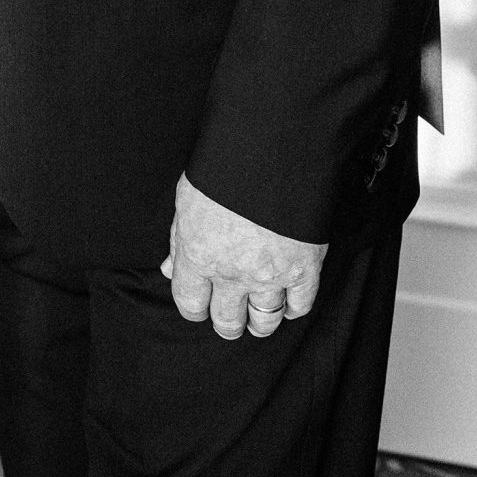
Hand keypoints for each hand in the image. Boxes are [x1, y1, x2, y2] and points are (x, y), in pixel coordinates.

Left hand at [161, 174, 326, 339]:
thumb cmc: (224, 168)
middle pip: (227, 320)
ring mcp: (270, 275)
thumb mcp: (187, 198)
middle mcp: (232, 274)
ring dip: (260, 324)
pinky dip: (294, 309)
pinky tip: (288, 304)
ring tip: (257, 321)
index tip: (199, 307)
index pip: (190, 303)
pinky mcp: (305, 269)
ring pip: (265, 320)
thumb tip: (171, 269)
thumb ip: (179, 239)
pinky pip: (300, 305)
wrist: (272, 152)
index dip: (193, 309)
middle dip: (226, 323)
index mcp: (199, 255)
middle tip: (229, 321)